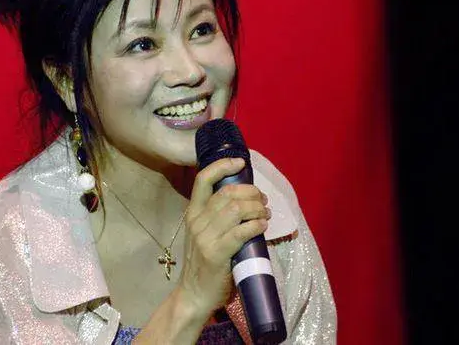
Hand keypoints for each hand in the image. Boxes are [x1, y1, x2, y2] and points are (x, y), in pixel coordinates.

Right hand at [176, 157, 270, 318]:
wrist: (194, 295)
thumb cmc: (204, 264)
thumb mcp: (203, 234)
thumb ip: (217, 218)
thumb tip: (245, 201)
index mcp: (192, 213)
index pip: (203, 180)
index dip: (222, 166)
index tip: (239, 163)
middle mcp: (197, 221)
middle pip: (228, 193)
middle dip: (251, 192)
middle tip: (264, 200)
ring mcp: (205, 237)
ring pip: (237, 209)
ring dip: (257, 208)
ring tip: (266, 214)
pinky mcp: (217, 254)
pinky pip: (242, 231)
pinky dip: (256, 225)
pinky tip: (263, 226)